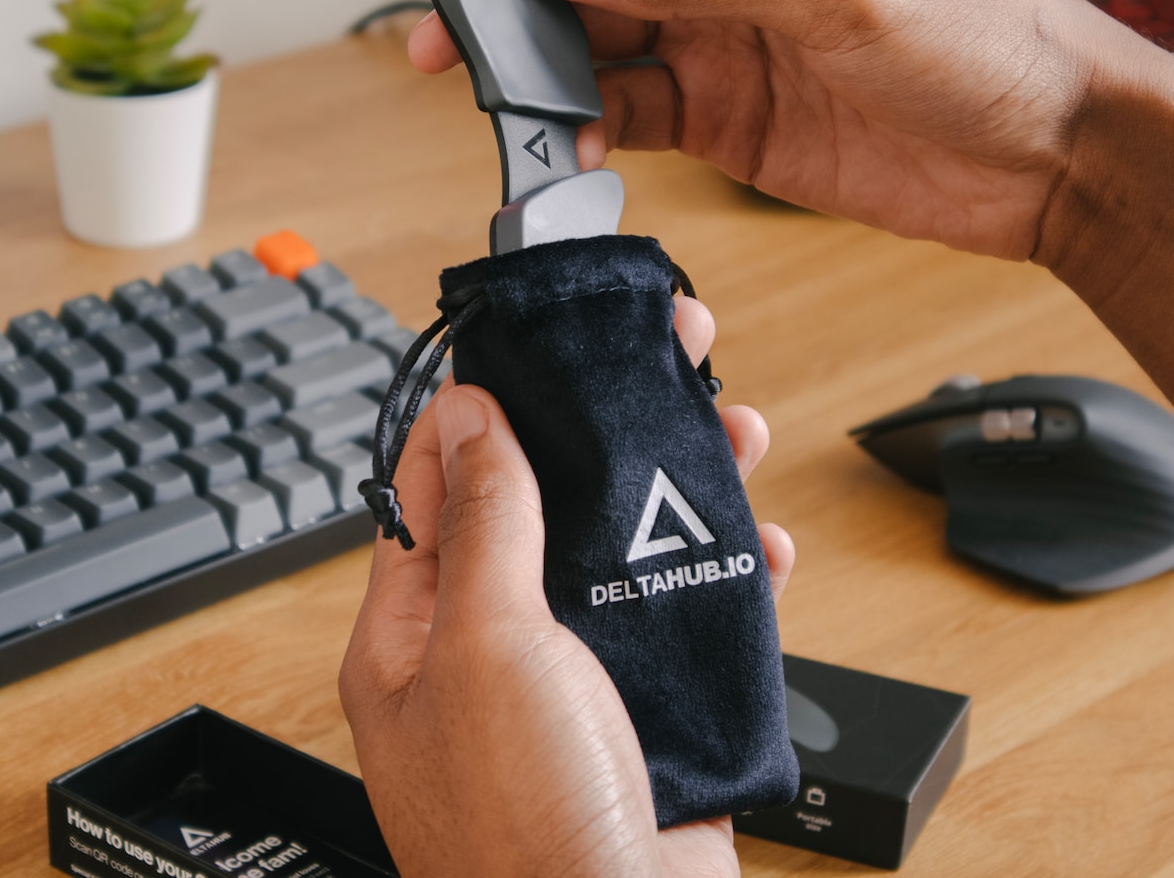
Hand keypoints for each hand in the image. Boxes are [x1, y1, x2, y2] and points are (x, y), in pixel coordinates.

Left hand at [339, 298, 792, 877]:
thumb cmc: (523, 828)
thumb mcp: (487, 645)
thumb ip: (484, 524)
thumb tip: (467, 416)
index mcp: (411, 635)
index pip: (434, 488)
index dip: (481, 410)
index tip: (530, 346)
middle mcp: (485, 654)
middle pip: (542, 509)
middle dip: (600, 434)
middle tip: (663, 360)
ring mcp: (568, 686)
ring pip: (620, 558)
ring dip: (676, 492)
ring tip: (734, 429)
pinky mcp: (644, 719)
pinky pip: (681, 626)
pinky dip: (724, 578)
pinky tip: (762, 545)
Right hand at [409, 0, 1173, 260]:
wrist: (1054, 155)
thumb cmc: (988, 33)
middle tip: (447, 24)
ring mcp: (721, 30)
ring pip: (594, 30)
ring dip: (538, 58)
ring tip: (492, 89)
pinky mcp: (722, 111)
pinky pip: (629, 108)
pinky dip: (588, 124)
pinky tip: (568, 139)